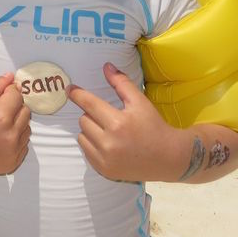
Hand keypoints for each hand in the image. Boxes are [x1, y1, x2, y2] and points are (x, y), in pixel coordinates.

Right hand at [0, 73, 30, 174]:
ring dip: (17, 123)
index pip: (18, 96)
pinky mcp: (12, 163)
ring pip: (27, 128)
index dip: (8, 92)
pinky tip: (0, 138)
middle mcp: (10, 135)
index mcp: (2, 117)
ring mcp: (12, 152)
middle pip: (26, 112)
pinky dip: (16, 139)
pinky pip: (24, 145)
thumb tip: (12, 77)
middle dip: (15, 107)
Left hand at [68, 62, 183, 181]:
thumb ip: (121, 83)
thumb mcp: (140, 102)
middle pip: (84, 119)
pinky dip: (92, 145)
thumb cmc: (154, 126)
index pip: (89, 104)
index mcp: (118, 122)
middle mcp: (109, 142)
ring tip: (110, 132)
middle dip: (93, 115)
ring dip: (91, 130)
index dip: (77, 94)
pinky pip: (85, 150)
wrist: (168, 158)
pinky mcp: (104, 170)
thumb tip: (106, 66)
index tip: (69, 89)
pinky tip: (109, 144)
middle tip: (110, 117)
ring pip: (82, 135)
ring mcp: (105, 159)